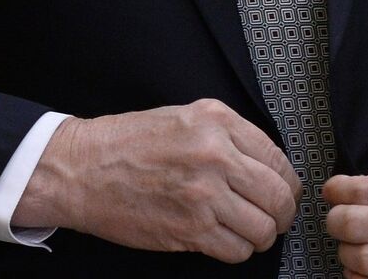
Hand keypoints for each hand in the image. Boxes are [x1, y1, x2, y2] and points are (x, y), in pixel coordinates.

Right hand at [12, 98, 300, 262]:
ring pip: (263, 228)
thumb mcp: (183, 116)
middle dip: (282, 213)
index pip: (278, 158)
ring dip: (260, 235)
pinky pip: (236, 250)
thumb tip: (267, 164)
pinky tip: (223, 239)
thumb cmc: (126, 142)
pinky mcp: (189, 229)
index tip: (283, 191)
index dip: (286, 182)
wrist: (81, 170)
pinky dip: (237, 250)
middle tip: (274, 217)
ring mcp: (203, 195)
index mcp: (216, 122)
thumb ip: (227, 134)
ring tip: (247, 231)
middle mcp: (214, 155)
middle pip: (279, 196)